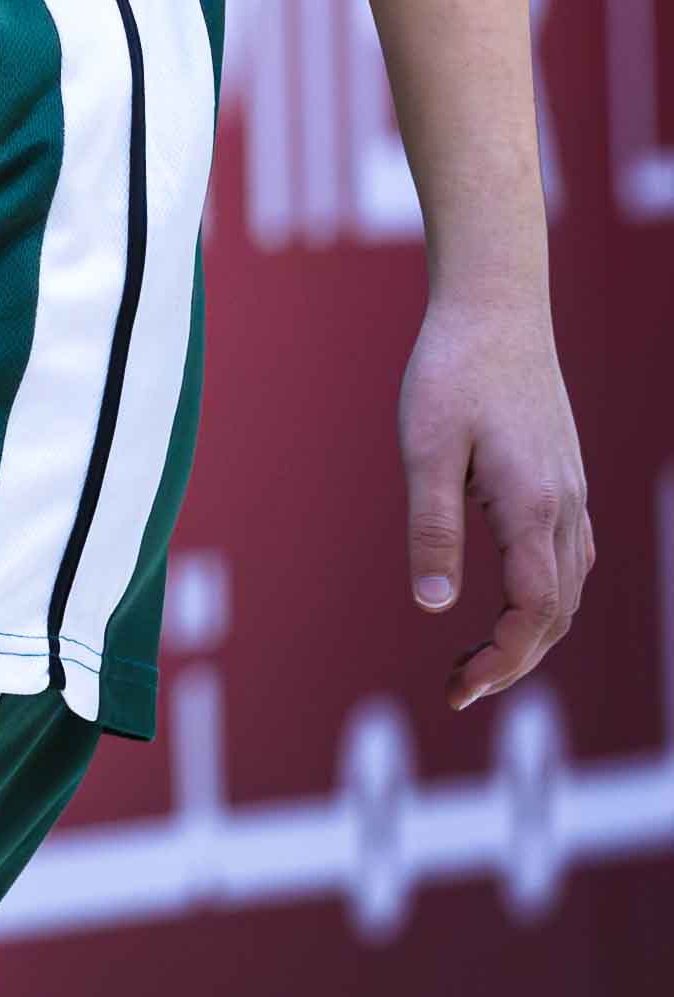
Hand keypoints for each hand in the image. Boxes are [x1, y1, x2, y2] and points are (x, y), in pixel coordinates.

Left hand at [399, 282, 589, 709]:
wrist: (496, 307)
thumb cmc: (451, 371)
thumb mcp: (425, 447)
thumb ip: (431, 527)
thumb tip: (434, 605)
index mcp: (533, 507)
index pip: (534, 613)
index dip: (502, 661)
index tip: (458, 689)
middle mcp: (565, 507)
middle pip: (556, 613)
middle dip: (513, 661)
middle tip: (458, 688)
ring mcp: (571, 492)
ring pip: (568, 588)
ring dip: (532, 633)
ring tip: (478, 657)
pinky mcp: (564, 478)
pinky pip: (570, 557)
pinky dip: (547, 596)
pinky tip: (516, 600)